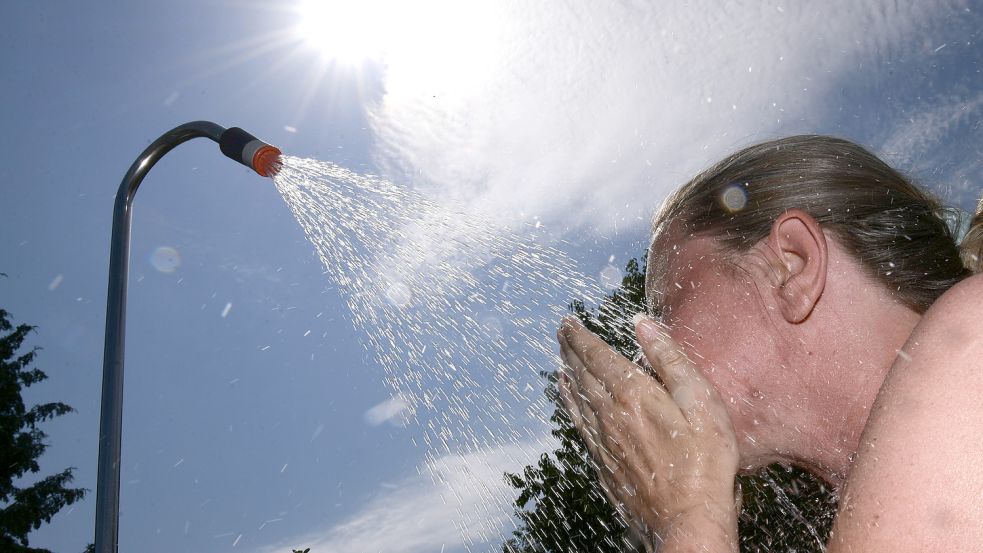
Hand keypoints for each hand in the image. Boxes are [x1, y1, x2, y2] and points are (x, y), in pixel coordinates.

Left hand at [556, 315, 739, 549]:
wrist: (688, 518)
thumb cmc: (704, 460)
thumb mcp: (699, 400)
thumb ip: (669, 359)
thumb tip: (642, 324)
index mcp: (632, 393)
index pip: (597, 356)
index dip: (580, 337)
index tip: (567, 321)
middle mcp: (610, 414)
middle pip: (582, 374)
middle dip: (570, 349)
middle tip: (561, 332)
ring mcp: (604, 439)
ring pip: (577, 398)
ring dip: (568, 373)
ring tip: (561, 357)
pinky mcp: (604, 461)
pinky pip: (579, 422)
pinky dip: (570, 403)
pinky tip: (568, 397)